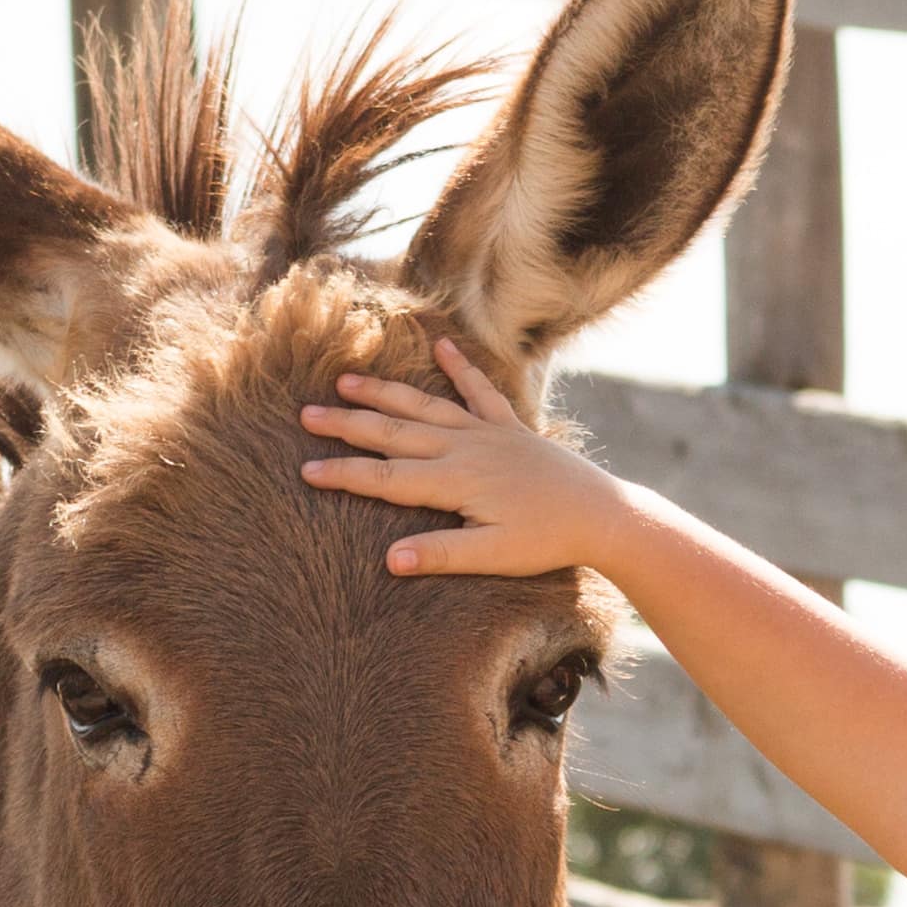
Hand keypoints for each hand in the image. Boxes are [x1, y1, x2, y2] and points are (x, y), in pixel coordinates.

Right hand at [297, 338, 619, 576]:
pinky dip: (459, 367)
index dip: (344, 474)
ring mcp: (485, 432)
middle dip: (347, 424)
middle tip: (305, 415)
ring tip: (346, 380)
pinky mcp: (508, 426)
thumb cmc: (546, 541)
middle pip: (393, 433)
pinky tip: (440, 346)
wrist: (600, 513)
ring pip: (423, 406)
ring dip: (384, 392)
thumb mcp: (493, 558)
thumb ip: (442, 555)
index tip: (307, 470)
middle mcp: (464, 448)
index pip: (386, 478)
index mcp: (454, 482)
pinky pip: (478, 390)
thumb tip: (390, 560)